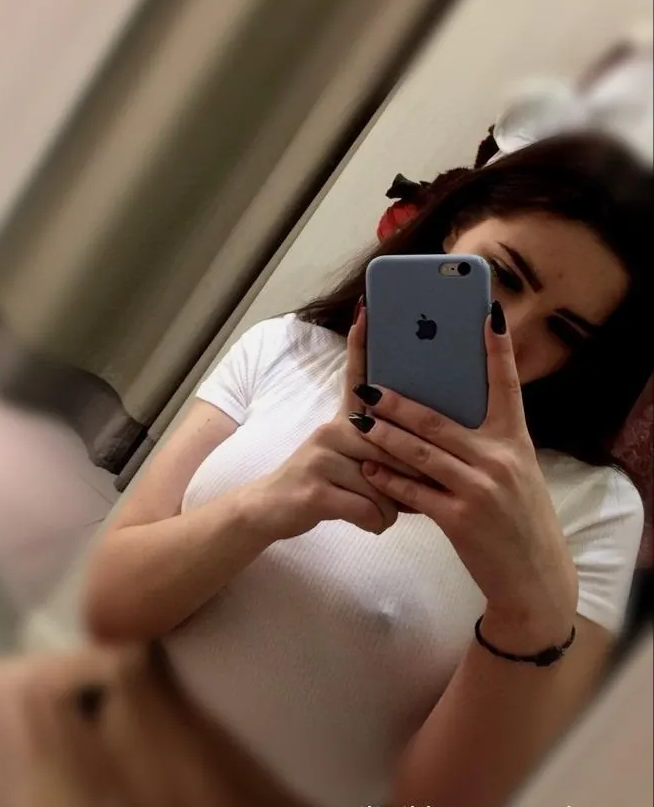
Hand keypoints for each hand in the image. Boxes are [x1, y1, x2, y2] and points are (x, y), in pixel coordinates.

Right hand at [246, 303, 399, 540]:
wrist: (270, 510)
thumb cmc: (326, 485)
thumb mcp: (351, 458)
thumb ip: (382, 448)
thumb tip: (425, 451)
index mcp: (343, 419)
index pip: (355, 376)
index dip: (361, 344)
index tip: (366, 309)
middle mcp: (331, 430)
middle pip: (393, 446)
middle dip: (408, 479)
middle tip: (411, 496)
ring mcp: (322, 457)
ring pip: (385, 485)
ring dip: (389, 508)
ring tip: (375, 511)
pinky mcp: (316, 488)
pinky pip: (370, 509)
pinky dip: (376, 523)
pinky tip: (366, 522)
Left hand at [351, 303, 578, 644]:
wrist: (535, 577)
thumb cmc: (520, 517)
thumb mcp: (516, 471)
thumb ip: (487, 442)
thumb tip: (446, 412)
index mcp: (515, 441)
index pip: (506, 385)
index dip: (498, 348)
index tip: (489, 313)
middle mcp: (499, 459)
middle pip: (438, 420)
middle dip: (399, 402)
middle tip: (368, 385)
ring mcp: (479, 489)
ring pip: (420, 453)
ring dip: (384, 435)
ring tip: (357, 419)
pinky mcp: (460, 519)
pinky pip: (415, 493)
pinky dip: (389, 479)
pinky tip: (369, 469)